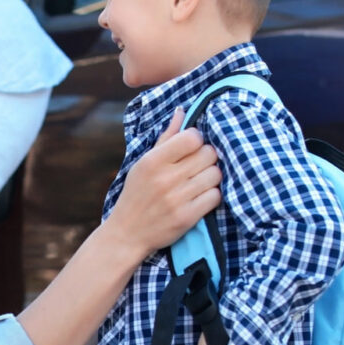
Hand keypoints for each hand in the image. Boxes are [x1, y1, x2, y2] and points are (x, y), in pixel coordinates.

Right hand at [107, 109, 221, 254]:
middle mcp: (165, 178)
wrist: (127, 233)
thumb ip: (166, 137)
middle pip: (208, 154)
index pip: (192, 137)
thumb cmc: (137, 193)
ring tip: (200, 181)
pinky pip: (215, 196)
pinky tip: (201, 196)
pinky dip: (212, 195)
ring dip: (212, 176)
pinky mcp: (187, 217)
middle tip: (198, 165)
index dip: (197, 140)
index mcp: (153, 161)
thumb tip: (182, 111)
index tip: (191, 147)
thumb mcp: (144, 163)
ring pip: (215, 174)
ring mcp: (177, 199)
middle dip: (207, 157)